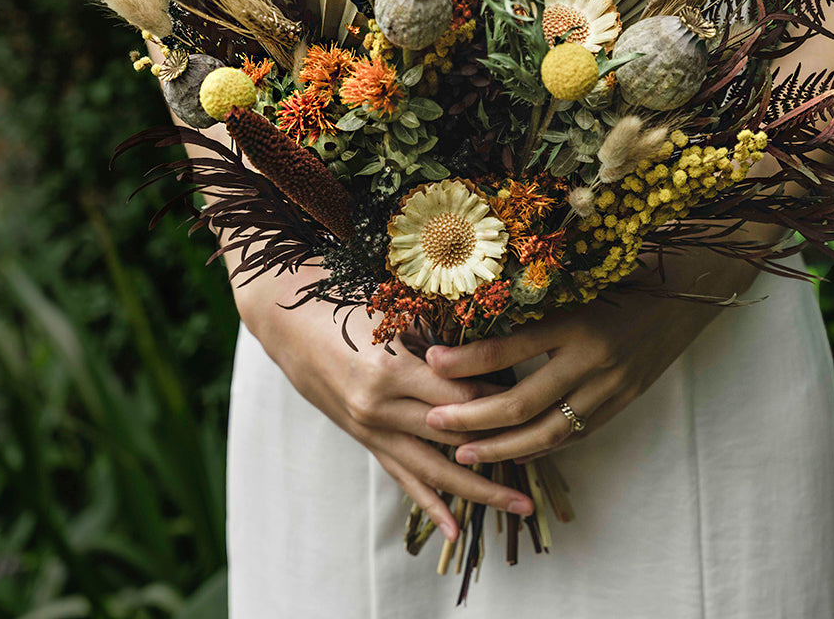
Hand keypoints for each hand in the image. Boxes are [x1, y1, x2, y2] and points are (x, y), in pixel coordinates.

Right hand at [239, 269, 535, 540]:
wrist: (289, 323)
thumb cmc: (345, 306)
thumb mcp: (392, 314)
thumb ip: (436, 339)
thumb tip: (490, 354)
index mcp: (392, 369)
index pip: (461, 396)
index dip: (499, 400)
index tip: (533, 401)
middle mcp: (381, 407)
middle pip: (454, 437)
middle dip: (501, 451)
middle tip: (544, 464)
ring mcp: (370, 428)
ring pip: (433, 468)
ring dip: (477, 489)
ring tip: (518, 505)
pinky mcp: (364, 438)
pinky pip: (402, 475)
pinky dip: (429, 502)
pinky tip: (455, 528)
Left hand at [424, 253, 758, 464]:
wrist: (690, 291)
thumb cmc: (627, 271)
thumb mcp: (582, 276)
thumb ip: (538, 298)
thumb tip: (478, 308)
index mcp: (579, 320)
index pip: (511, 348)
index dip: (468, 360)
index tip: (431, 363)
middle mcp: (594, 361)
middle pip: (523, 404)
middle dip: (473, 418)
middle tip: (434, 422)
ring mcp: (611, 389)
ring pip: (548, 433)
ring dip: (501, 447)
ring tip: (462, 452)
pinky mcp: (622, 405)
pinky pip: (574, 436)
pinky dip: (538, 447)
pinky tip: (509, 451)